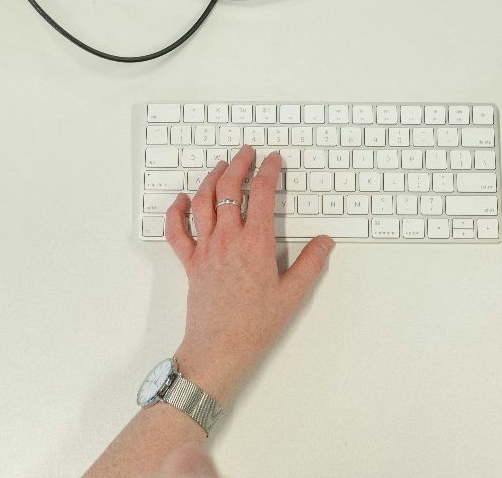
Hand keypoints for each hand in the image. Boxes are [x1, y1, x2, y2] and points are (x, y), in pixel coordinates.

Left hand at [162, 145, 333, 402]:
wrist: (220, 348)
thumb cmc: (255, 324)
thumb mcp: (293, 294)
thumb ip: (311, 263)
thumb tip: (324, 242)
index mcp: (255, 243)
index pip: (261, 193)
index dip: (268, 170)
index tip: (274, 160)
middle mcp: (228, 239)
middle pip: (228, 188)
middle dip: (239, 164)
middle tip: (247, 153)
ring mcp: (205, 248)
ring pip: (203, 202)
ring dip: (211, 178)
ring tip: (221, 166)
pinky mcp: (190, 262)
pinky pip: (176, 231)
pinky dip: (176, 211)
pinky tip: (182, 199)